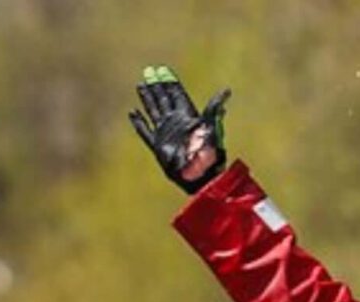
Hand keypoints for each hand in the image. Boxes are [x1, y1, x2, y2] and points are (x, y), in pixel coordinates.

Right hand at [129, 66, 228, 191]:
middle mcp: (176, 122)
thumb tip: (227, 91)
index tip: (163, 69)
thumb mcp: (212, 126)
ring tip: (140, 85)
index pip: (177, 93)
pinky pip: (145, 131)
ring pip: (153, 111)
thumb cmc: (208, 152)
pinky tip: (133, 113)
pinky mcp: (158, 146)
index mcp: (188, 115)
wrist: (200, 175)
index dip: (170, 81)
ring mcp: (166, 133)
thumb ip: (214, 108)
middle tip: (149, 71)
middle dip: (157, 85)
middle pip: (163, 99)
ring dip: (147, 98)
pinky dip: (139, 123)